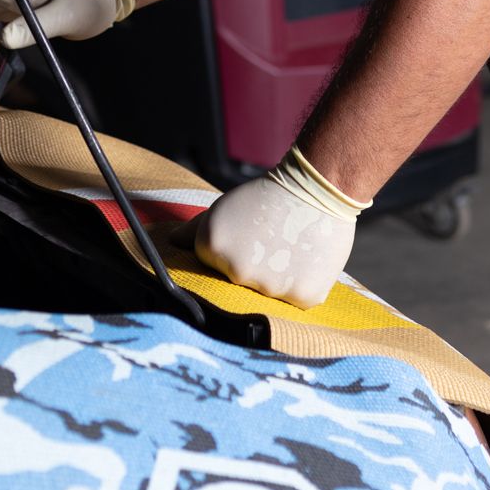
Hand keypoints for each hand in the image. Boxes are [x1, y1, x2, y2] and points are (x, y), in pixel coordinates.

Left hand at [192, 157, 359, 308]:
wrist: (317, 187)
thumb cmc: (269, 195)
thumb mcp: (225, 206)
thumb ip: (195, 229)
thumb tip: (172, 243)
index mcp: (212, 247)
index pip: (211, 267)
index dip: (230, 251)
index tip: (247, 237)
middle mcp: (237, 271)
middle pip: (239, 284)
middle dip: (252, 267)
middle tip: (269, 243)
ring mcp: (271, 288)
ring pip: (267, 295)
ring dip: (276, 278)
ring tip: (289, 248)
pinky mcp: (302, 297)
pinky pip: (294, 301)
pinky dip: (299, 286)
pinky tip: (304, 260)